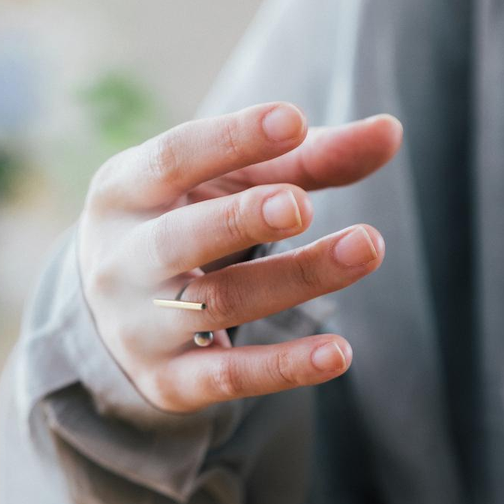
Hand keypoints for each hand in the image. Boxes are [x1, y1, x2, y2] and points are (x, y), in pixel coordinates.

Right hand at [79, 102, 399, 413]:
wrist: (113, 320)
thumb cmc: (187, 222)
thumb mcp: (230, 183)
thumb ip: (305, 158)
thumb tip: (390, 132)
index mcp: (124, 191)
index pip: (172, 159)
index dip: (232, 140)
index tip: (293, 121)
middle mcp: (120, 259)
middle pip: (183, 237)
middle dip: (243, 219)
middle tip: (302, 205)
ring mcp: (138, 326)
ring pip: (218, 303)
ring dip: (295, 278)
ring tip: (366, 248)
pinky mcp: (167, 383)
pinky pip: (228, 376)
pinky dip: (285, 366)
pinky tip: (339, 352)